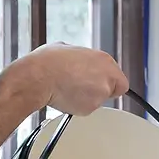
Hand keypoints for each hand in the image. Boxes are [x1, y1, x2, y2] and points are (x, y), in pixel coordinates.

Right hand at [7, 43, 127, 115]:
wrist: (39, 77)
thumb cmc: (49, 62)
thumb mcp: (68, 49)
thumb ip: (82, 57)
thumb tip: (78, 60)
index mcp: (104, 60)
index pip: (119, 79)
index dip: (108, 82)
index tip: (99, 83)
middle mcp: (107, 77)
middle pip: (113, 91)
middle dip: (100, 91)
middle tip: (83, 88)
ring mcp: (100, 94)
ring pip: (99, 101)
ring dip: (88, 98)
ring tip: (69, 90)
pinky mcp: (90, 107)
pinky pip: (87, 109)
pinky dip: (78, 106)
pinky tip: (66, 97)